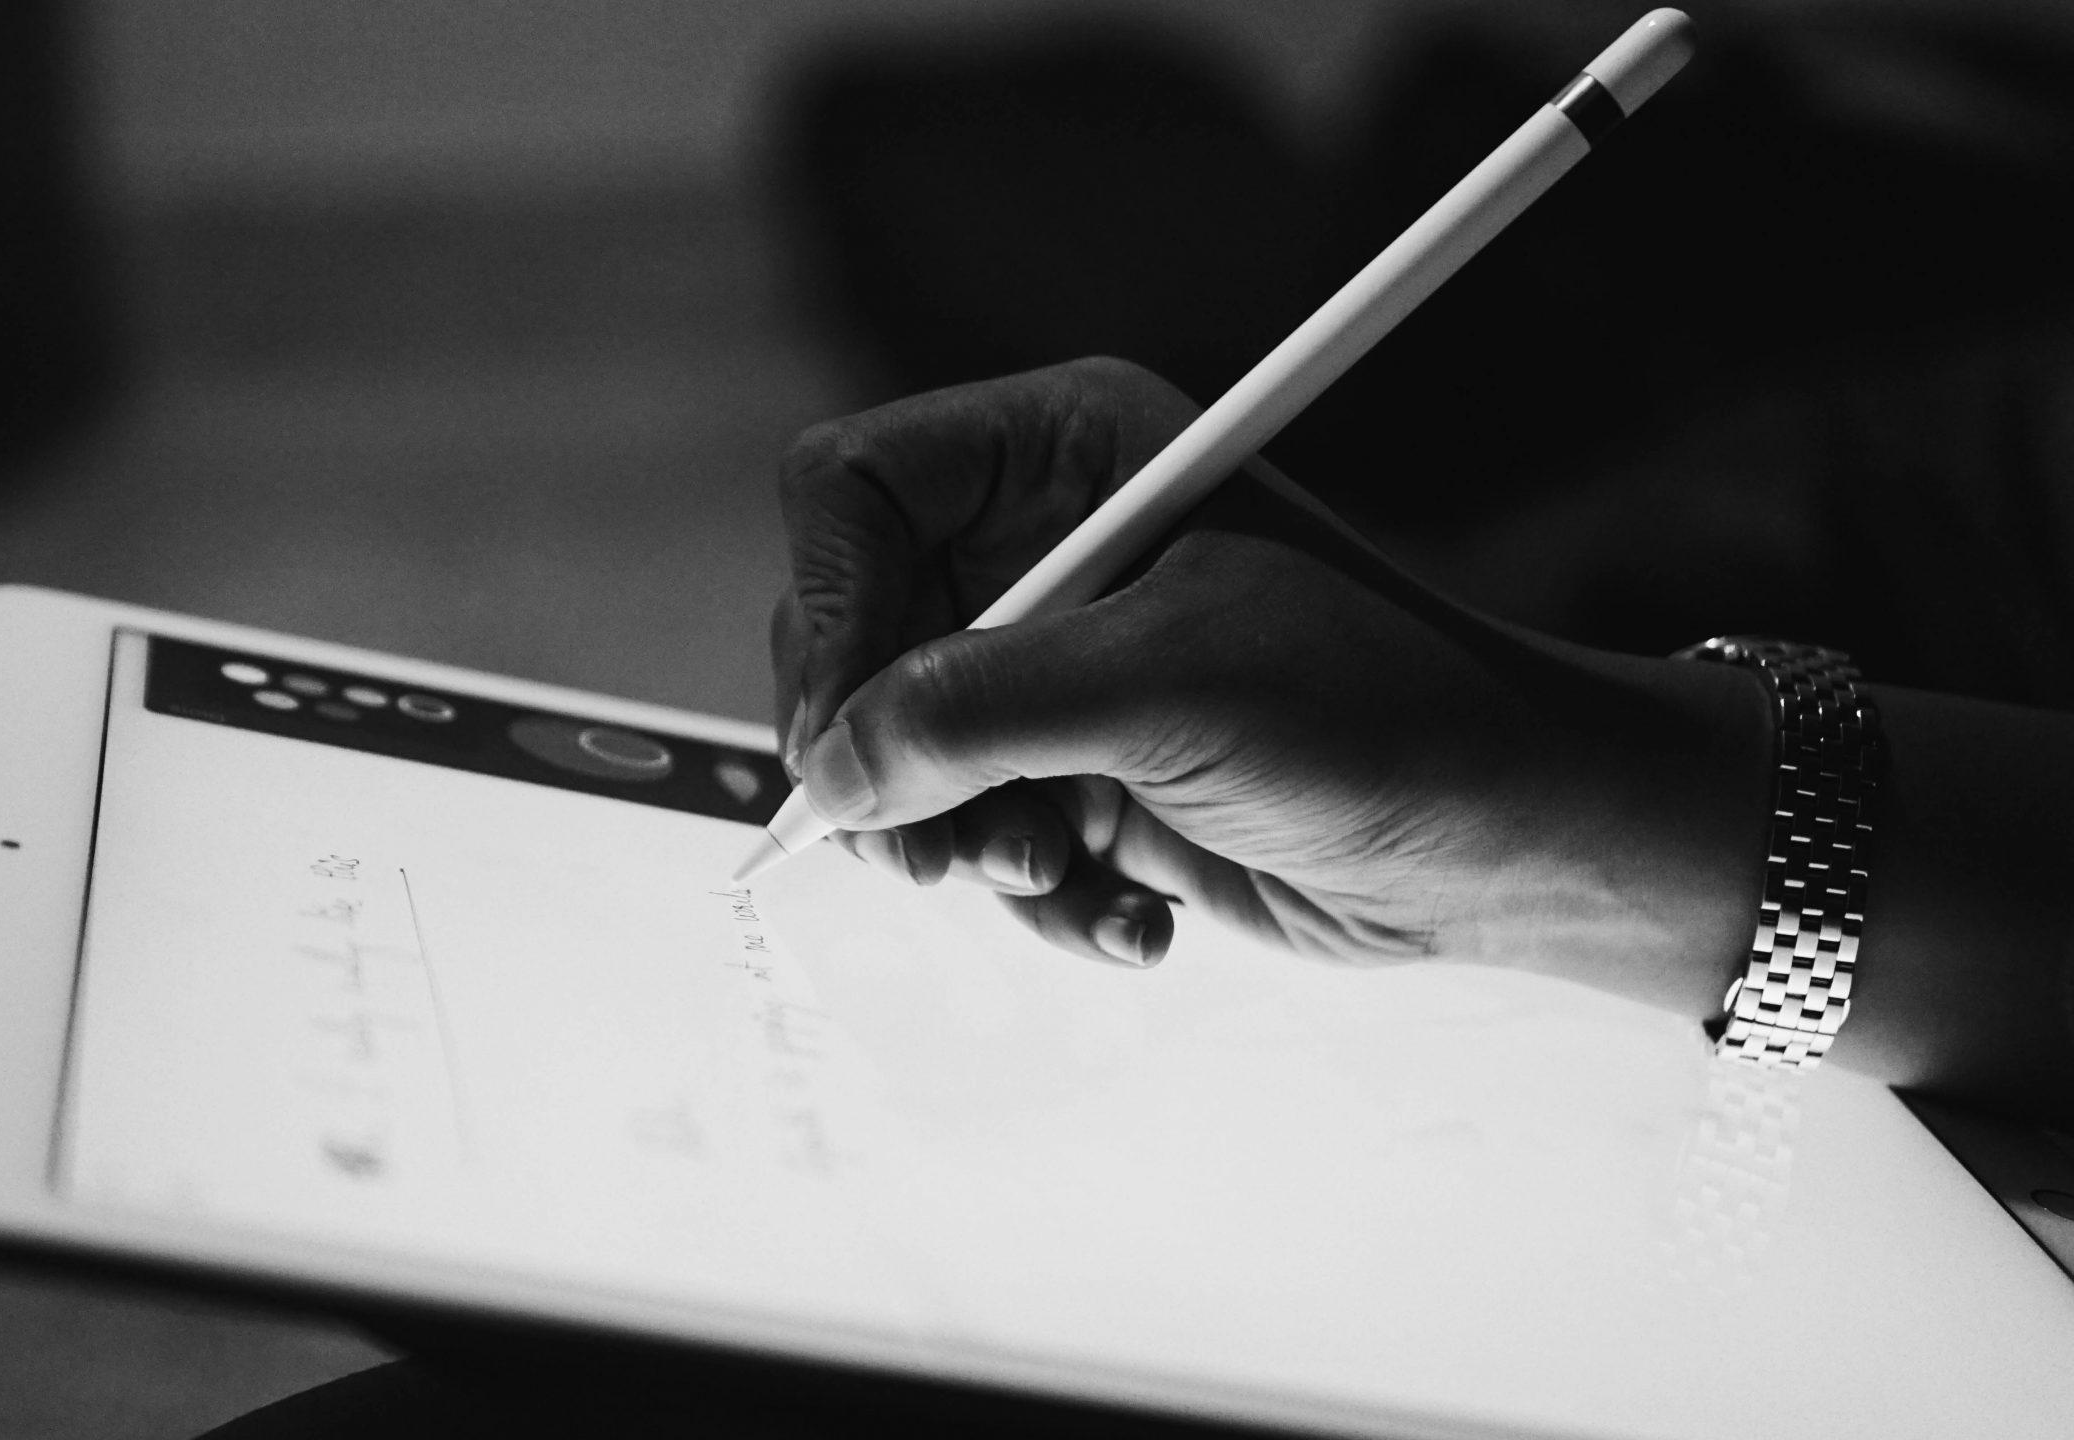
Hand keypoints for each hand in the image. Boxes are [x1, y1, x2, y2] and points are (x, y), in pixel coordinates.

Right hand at [770, 358, 1770, 1013]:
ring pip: (900, 754)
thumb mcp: (1170, 691)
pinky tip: (1130, 914)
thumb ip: (978, 714)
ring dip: (965, 843)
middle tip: (945, 852)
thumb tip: (828, 770)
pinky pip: (974, 832)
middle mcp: (1047, 547)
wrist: (1515, 840)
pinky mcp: (1085, 771)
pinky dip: (1036, 897)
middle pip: (854, 636)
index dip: (825, 613)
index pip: (853, 492)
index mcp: (1067, 452)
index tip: (845, 742)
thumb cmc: (1386, 717)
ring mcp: (1061, 665)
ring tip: (1060, 876)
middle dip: (893, 759)